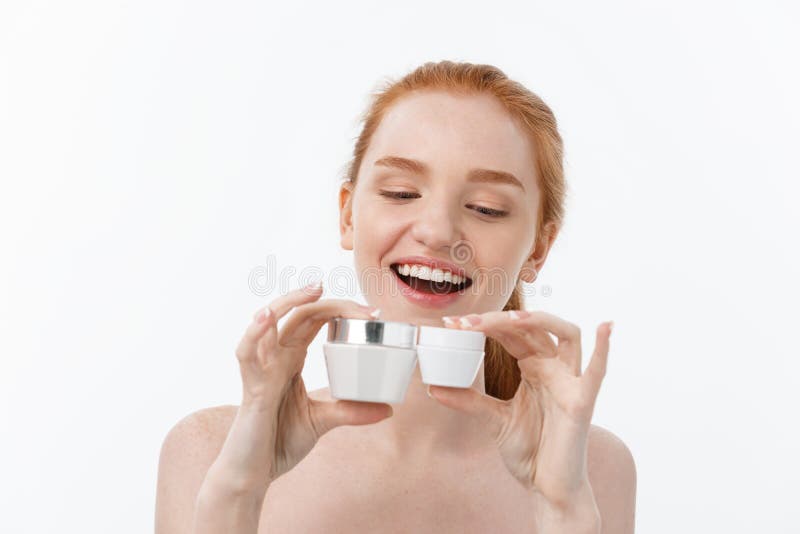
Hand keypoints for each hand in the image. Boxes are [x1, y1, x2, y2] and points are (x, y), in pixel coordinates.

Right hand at [206, 282, 393, 496]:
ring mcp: (261, 369)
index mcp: (291, 360)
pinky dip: (254, 334)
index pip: (314, 321)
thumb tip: (387, 409)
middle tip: (360, 306)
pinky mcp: (251, 388)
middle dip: (326, 302)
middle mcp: (275, 358)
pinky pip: (247, 355)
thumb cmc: (279, 442)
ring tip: (312, 290)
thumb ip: (351, 412)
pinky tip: (266, 318)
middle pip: (297, 315)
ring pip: (268, 323)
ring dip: (288, 302)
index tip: (372, 314)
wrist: (254, 473)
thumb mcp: (322, 422)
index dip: (339, 310)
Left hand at [429, 310, 612, 512]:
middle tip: (468, 322)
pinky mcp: (582, 402)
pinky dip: (604, 348)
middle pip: (533, 328)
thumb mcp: (493, 420)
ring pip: (567, 335)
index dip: (485, 323)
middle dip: (500, 320)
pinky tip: (605, 327)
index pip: (512, 333)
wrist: (548, 487)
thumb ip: (469, 400)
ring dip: (540, 321)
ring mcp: (570, 382)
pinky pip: (597, 373)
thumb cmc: (531, 450)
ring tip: (512, 318)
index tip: (454, 324)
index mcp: (534, 367)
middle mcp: (554, 368)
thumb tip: (435, 388)